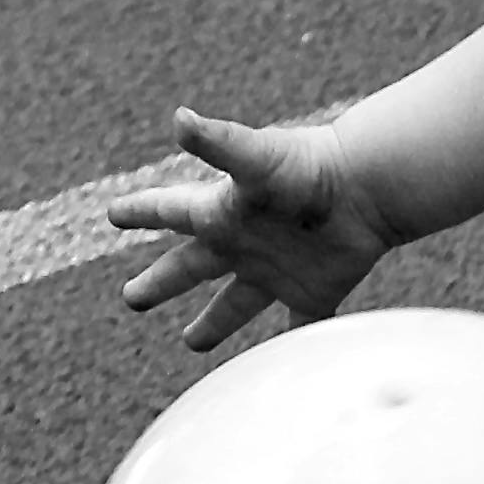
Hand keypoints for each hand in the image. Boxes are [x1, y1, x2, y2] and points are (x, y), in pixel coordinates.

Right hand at [104, 109, 396, 348]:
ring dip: (213, 323)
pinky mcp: (313, 291)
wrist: (372, 185)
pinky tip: (280, 365)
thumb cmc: (310, 168)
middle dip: (160, 283)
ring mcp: (277, 269)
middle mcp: (244, 243)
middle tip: (132, 298)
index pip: (168, 211)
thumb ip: (217, 142)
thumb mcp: (256, 156)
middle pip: (189, 267)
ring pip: (235, 304)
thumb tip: (180, 119)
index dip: (140, 212)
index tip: (112, 214)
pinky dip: (290, 344)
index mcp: (222, 212)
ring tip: (191, 342)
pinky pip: (297, 325)